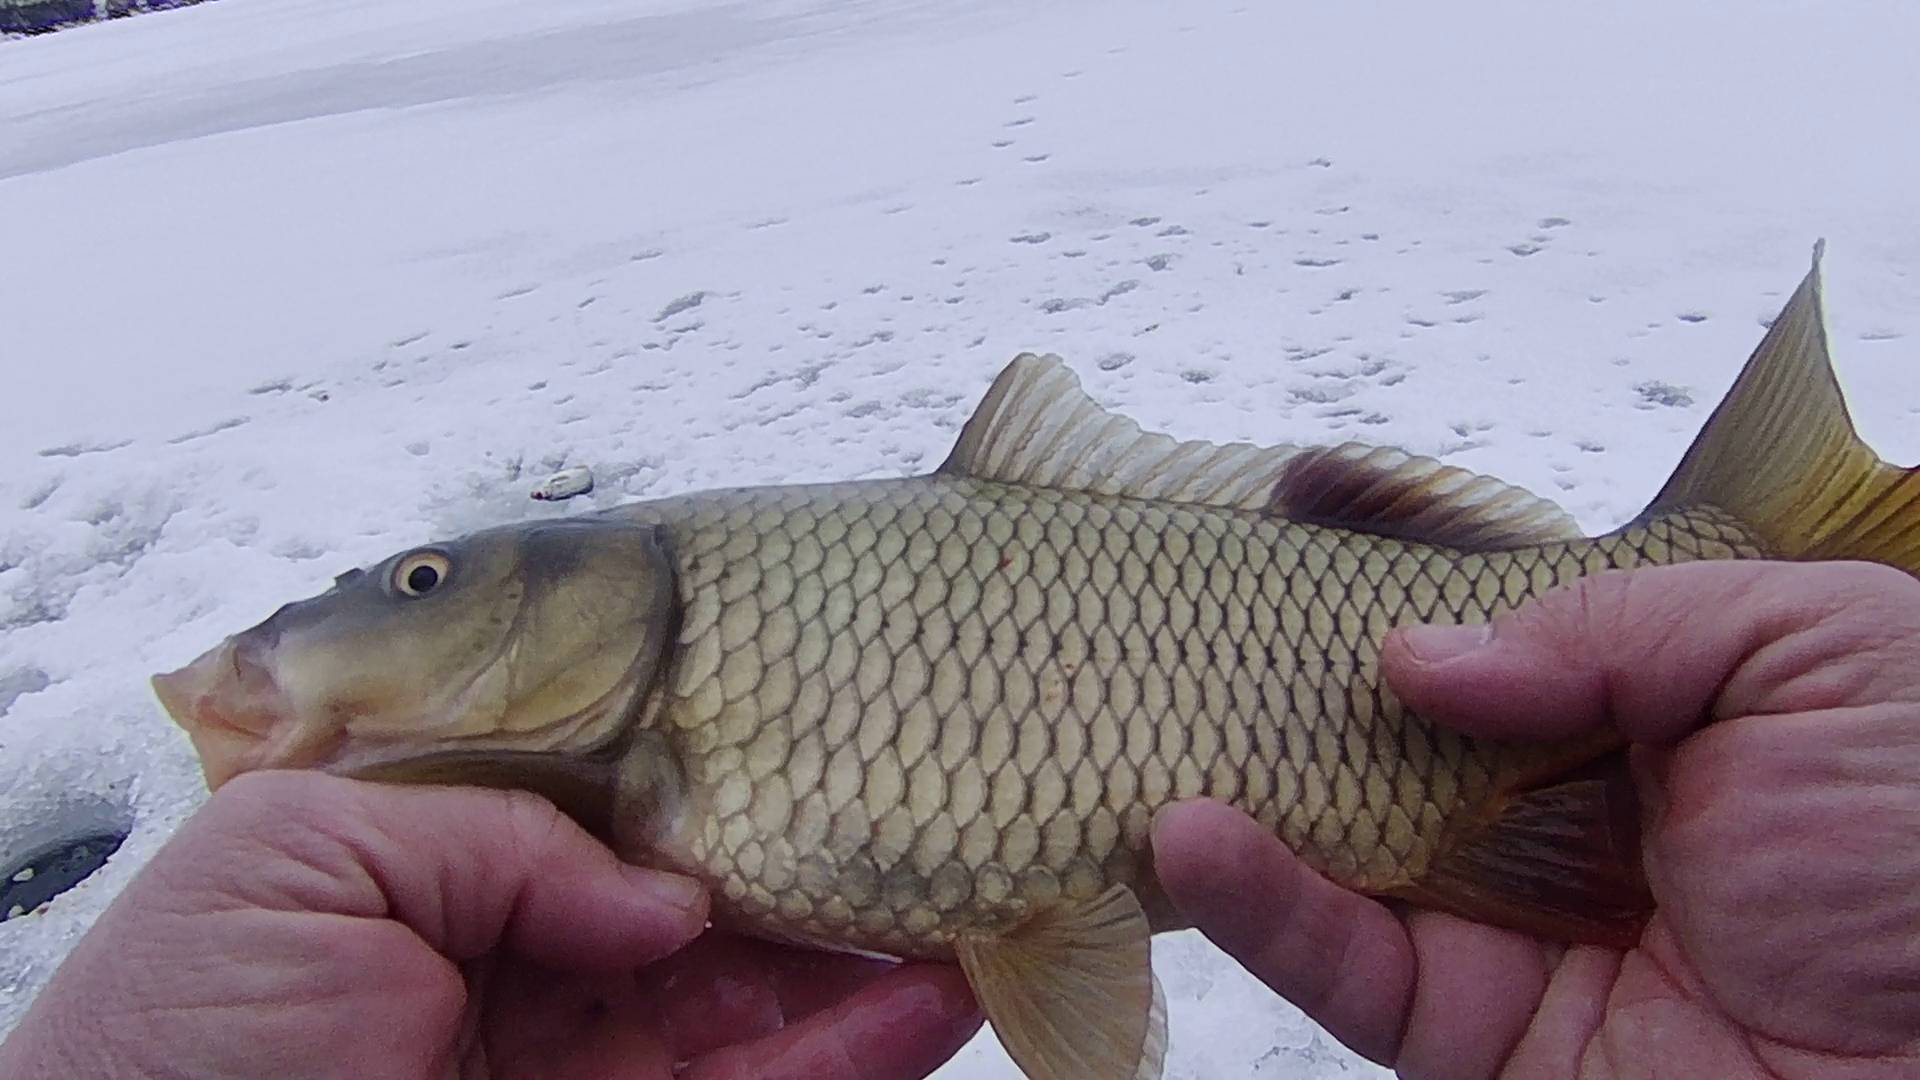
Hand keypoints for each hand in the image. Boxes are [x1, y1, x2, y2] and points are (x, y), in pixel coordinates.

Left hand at [0, 772, 980, 1078]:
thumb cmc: (176, 1027)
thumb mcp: (294, 849)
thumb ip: (493, 827)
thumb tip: (659, 897)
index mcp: (457, 875)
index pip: (623, 805)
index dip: (721, 765)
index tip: (823, 716)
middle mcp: (538, 965)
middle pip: (718, 895)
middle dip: (828, 841)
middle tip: (942, 781)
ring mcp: (596, 1063)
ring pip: (769, 995)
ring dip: (879, 940)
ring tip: (988, 866)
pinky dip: (866, 1044)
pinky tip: (947, 984)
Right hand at [1151, 559, 1919, 1078]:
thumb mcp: (1820, 656)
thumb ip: (1616, 621)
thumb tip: (1413, 657)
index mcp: (1651, 707)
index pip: (1495, 620)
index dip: (1397, 565)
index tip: (1299, 502)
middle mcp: (1564, 809)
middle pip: (1393, 734)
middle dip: (1288, 678)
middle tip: (1180, 619)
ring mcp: (1512, 928)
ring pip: (1343, 851)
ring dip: (1242, 792)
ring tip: (1150, 732)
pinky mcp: (1477, 1042)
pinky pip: (1351, 974)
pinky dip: (1264, 910)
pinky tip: (1197, 837)